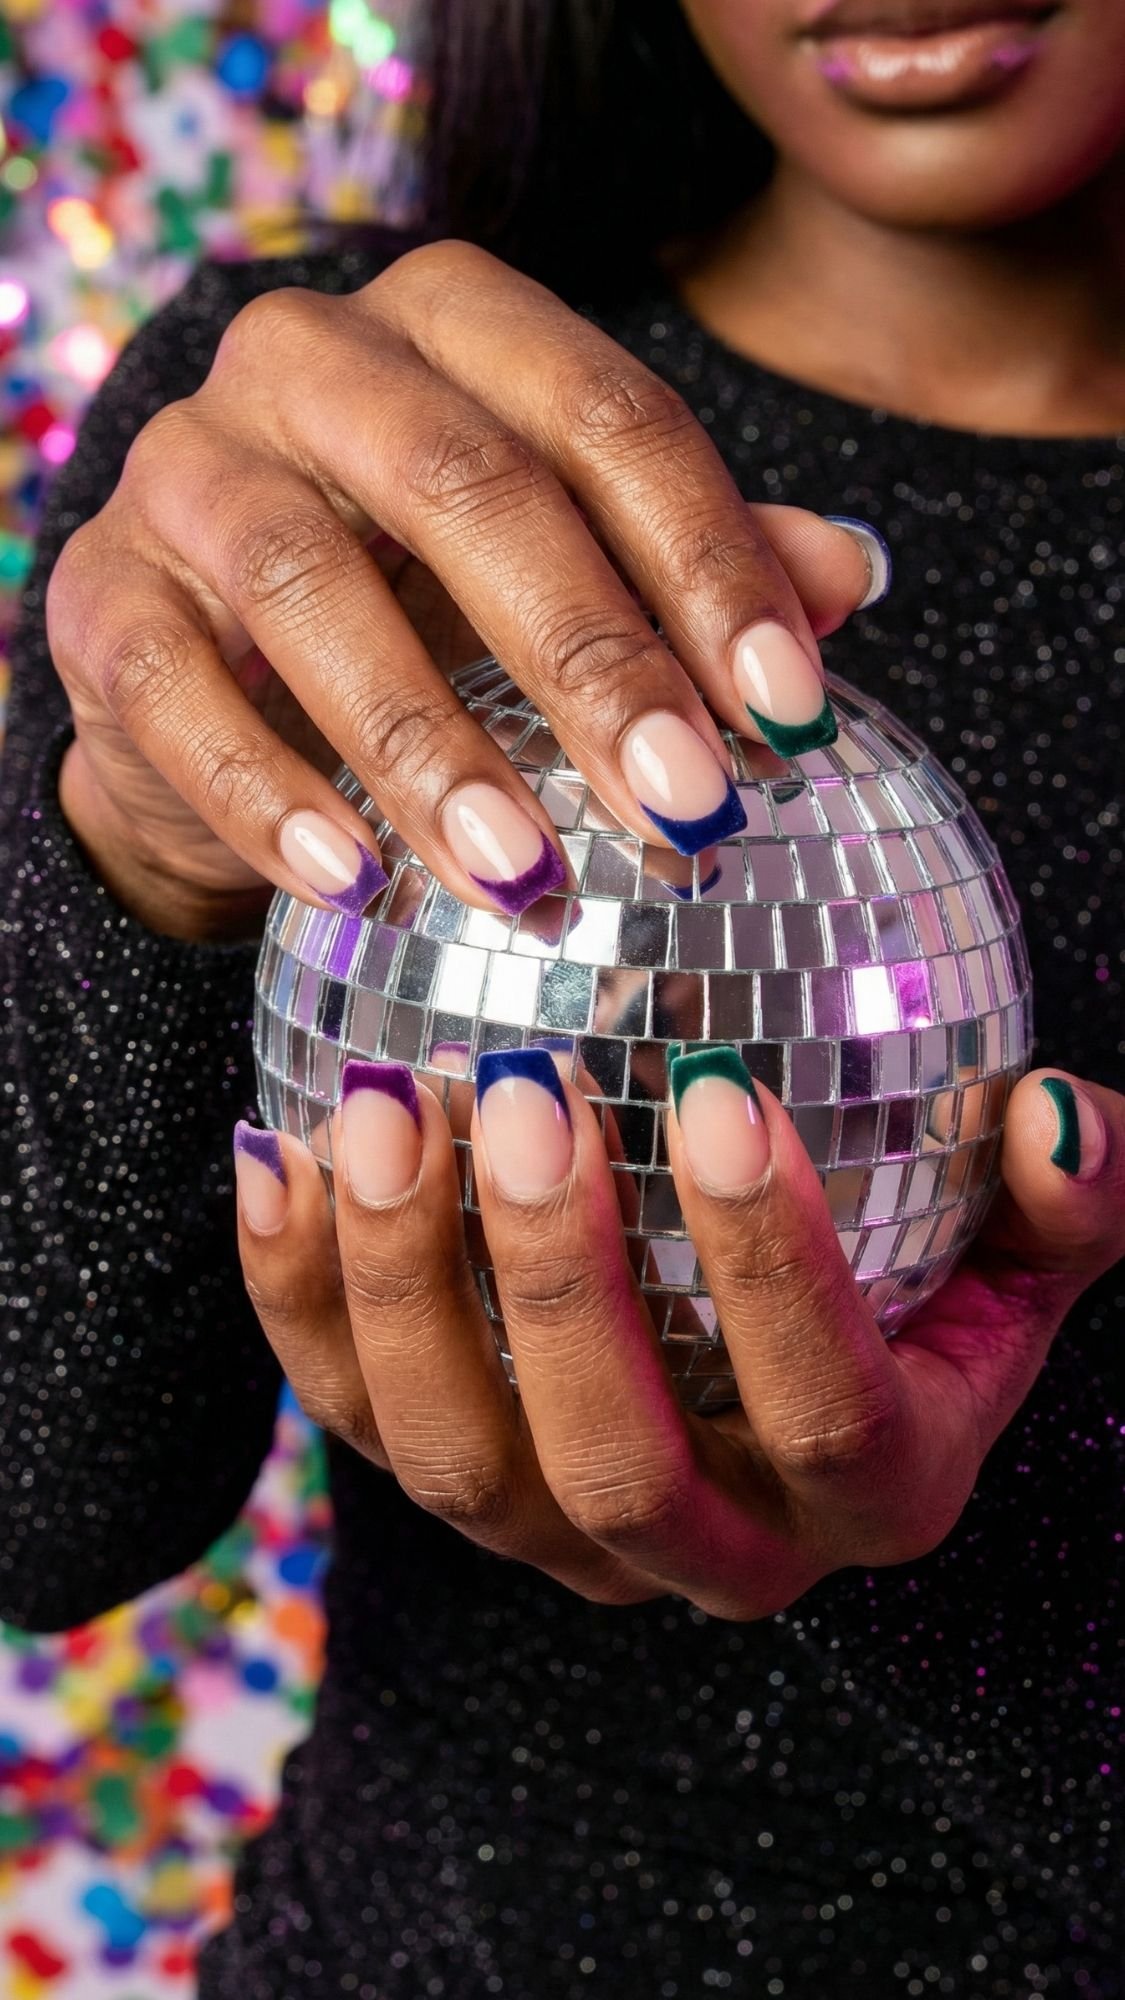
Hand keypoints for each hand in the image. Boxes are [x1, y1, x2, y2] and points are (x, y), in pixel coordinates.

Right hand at [47, 239, 885, 937]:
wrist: (222, 676)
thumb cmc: (426, 609)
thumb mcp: (568, 574)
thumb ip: (691, 567)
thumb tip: (851, 576)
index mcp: (455, 325)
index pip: (606, 417)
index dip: (709, 570)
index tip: (792, 719)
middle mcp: (312, 361)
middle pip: (467, 484)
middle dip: (591, 660)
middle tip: (687, 812)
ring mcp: (189, 469)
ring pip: (309, 583)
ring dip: (428, 749)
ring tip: (524, 878)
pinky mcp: (102, 596)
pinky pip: (177, 691)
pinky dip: (266, 796)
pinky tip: (351, 886)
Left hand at [233, 1053, 1123, 1617]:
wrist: (794, 1378)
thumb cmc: (923, 1286)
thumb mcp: (1023, 1248)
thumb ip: (1065, 1199)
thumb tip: (1053, 1117)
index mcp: (873, 1494)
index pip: (830, 1414)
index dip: (773, 1268)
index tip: (717, 1090)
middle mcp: (715, 1549)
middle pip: (617, 1465)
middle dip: (558, 1280)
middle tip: (524, 1087)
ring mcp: (565, 1541)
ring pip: (456, 1468)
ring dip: (403, 1281)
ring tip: (380, 1101)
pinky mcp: (453, 1490)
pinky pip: (351, 1417)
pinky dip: (298, 1294)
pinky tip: (281, 1148)